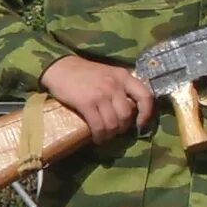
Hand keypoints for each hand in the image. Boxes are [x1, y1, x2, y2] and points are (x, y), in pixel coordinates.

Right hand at [42, 54, 157, 144]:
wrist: (59, 67)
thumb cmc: (84, 73)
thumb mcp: (108, 74)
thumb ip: (121, 88)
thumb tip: (131, 111)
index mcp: (123, 76)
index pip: (145, 96)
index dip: (147, 114)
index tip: (140, 124)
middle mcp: (114, 85)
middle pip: (127, 115)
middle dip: (122, 128)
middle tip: (114, 130)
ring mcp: (100, 94)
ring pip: (113, 123)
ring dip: (110, 134)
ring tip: (104, 136)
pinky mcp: (86, 103)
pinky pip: (98, 126)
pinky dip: (99, 136)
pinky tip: (97, 138)